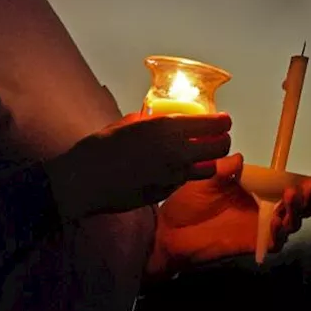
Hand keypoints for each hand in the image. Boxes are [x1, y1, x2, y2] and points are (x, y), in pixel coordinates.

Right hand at [44, 112, 231, 221]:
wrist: (85, 180)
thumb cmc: (101, 147)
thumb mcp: (127, 124)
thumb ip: (149, 120)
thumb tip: (158, 117)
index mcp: (167, 128)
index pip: (212, 124)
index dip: (223, 122)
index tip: (224, 120)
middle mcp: (177, 152)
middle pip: (219, 147)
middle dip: (222, 141)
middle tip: (218, 138)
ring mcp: (174, 176)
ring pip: (208, 168)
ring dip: (208, 160)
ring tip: (201, 155)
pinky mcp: (166, 192)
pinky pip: (186, 180)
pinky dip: (187, 173)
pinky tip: (174, 168)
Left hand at [145, 158, 310, 279]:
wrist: (170, 230)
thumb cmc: (188, 203)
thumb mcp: (206, 178)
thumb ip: (224, 169)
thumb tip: (240, 157)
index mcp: (257, 190)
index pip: (290, 186)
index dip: (308, 183)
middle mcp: (263, 209)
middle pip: (300, 206)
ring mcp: (259, 227)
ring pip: (291, 223)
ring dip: (297, 211)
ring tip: (292, 198)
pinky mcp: (251, 243)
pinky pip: (274, 241)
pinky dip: (280, 232)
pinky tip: (278, 221)